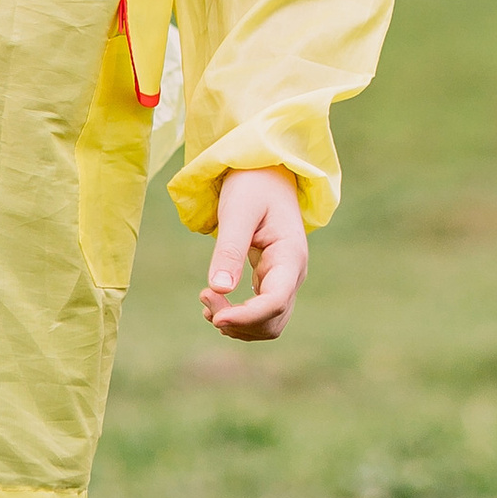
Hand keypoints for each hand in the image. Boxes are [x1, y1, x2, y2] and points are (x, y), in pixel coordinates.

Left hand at [200, 169, 308, 341]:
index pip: (275, 303)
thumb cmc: (252, 185)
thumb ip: (230, 250)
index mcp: (290, 257)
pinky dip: (238, 317)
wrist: (265, 173)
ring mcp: (285, 280)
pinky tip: (215, 303)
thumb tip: (220, 289)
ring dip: (237, 323)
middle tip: (203, 296)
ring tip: (206, 299)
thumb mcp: (237, 212)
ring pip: (268, 324)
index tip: (215, 318)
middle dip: (238, 321)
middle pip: (273, 321)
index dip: (246, 316)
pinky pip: (261, 313)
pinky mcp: (272, 281)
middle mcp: (293, 274)